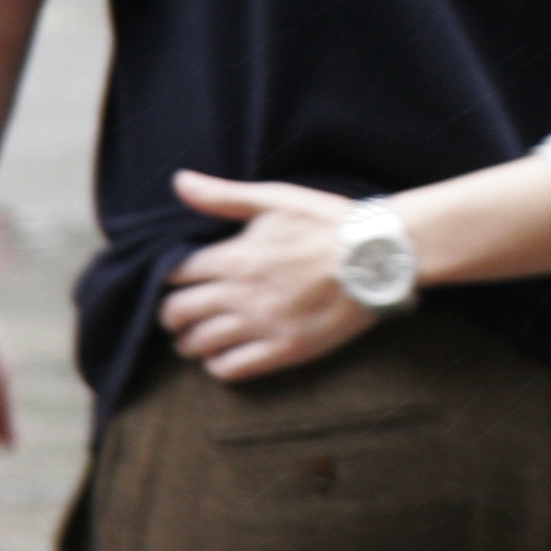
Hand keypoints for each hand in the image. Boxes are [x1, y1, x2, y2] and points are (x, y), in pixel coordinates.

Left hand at [159, 171, 377, 380]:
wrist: (380, 256)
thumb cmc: (330, 222)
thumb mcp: (276, 199)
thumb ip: (223, 196)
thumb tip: (179, 181)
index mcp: (236, 257)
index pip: (176, 274)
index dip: (170, 278)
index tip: (177, 281)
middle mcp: (241, 295)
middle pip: (179, 313)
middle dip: (170, 316)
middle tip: (176, 317)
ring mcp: (263, 325)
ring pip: (200, 344)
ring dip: (189, 343)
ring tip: (193, 340)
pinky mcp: (285, 349)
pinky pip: (233, 368)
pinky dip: (217, 367)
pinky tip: (221, 359)